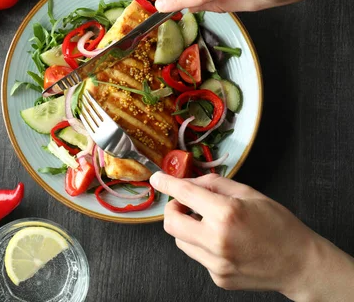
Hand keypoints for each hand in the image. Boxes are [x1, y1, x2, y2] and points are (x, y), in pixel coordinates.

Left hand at [150, 172, 353, 300]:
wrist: (300, 264)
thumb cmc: (279, 225)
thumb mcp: (249, 194)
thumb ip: (215, 185)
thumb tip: (190, 181)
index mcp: (226, 214)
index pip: (185, 194)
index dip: (167, 184)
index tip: (157, 179)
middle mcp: (217, 240)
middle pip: (171, 223)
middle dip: (173, 210)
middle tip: (185, 204)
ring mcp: (217, 263)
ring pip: (182, 241)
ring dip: (189, 229)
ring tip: (213, 225)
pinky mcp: (219, 278)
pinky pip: (199, 256)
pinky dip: (205, 246)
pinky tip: (227, 244)